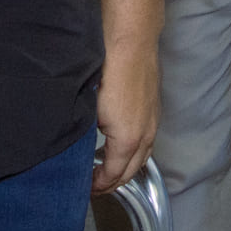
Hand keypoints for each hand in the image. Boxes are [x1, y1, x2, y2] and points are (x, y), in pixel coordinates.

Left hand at [91, 39, 159, 194]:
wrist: (131, 44)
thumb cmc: (108, 73)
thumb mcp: (89, 110)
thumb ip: (86, 135)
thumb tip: (76, 149)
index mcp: (127, 140)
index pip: (113, 175)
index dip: (99, 185)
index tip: (86, 186)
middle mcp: (145, 136)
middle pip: (131, 171)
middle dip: (114, 182)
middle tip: (97, 185)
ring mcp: (153, 122)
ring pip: (143, 157)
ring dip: (127, 168)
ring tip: (110, 169)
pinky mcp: (155, 109)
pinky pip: (148, 141)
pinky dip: (136, 152)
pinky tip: (125, 145)